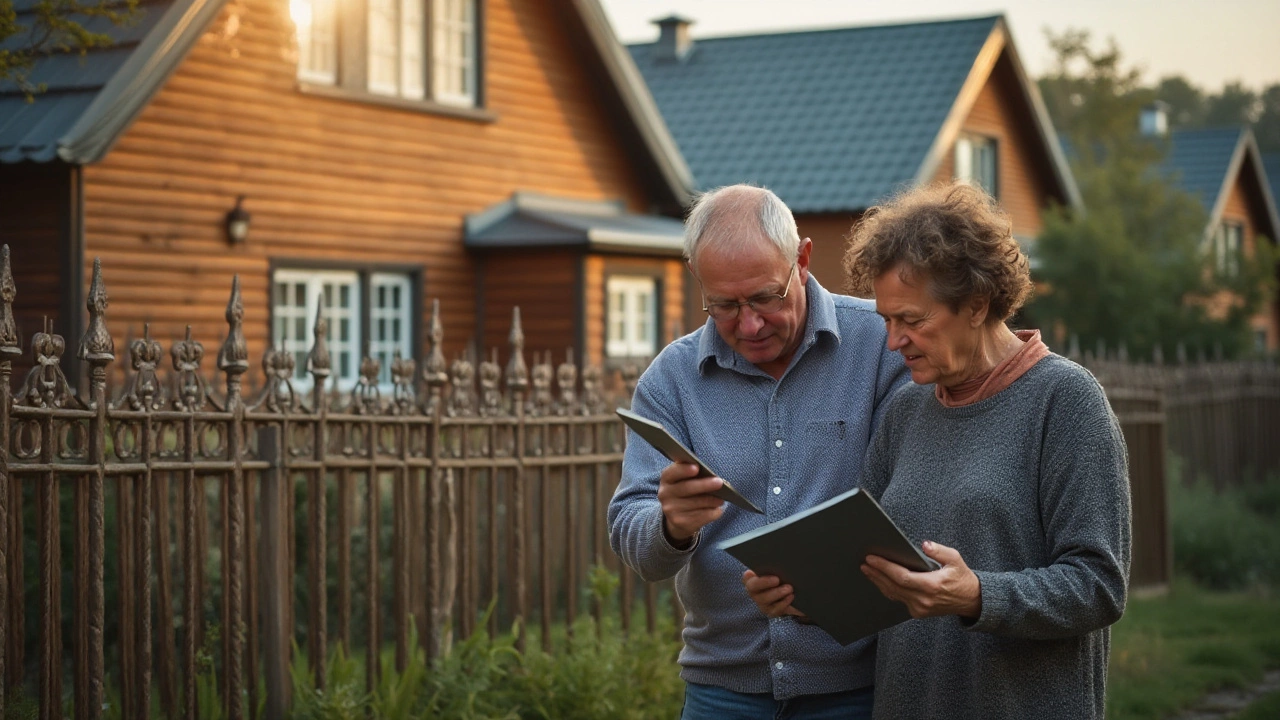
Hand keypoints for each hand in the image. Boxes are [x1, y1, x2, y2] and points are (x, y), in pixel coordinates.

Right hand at [657, 462, 724, 543]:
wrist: (678, 516)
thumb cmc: (686, 492)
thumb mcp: (684, 480)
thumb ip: (692, 472)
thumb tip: (710, 473)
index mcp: (667, 479)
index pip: (672, 472)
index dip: (683, 470)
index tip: (697, 467)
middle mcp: (665, 494)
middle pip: (686, 488)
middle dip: (704, 485)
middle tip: (719, 482)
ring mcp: (671, 510)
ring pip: (696, 503)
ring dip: (712, 500)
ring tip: (722, 499)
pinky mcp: (681, 522)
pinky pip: (702, 516)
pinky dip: (713, 512)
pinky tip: (717, 509)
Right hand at [742, 570, 805, 618]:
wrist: (795, 593)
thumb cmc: (784, 576)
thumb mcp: (779, 570)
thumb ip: (774, 565)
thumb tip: (776, 553)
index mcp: (753, 579)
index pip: (746, 577)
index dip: (748, 575)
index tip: (753, 571)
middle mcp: (754, 592)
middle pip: (753, 588)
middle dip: (764, 583)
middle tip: (777, 579)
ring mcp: (762, 603)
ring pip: (764, 599)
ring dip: (777, 593)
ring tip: (789, 588)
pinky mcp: (772, 612)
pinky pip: (775, 609)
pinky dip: (784, 603)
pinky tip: (791, 597)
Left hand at [861, 541, 981, 619]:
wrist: (971, 601)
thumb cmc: (962, 577)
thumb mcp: (955, 559)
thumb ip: (939, 551)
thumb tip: (924, 544)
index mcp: (932, 585)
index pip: (902, 577)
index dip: (885, 568)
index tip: (872, 558)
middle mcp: (924, 600)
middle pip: (893, 586)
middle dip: (876, 573)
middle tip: (864, 562)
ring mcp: (920, 608)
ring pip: (893, 594)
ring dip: (879, 581)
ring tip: (867, 569)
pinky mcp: (918, 612)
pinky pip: (899, 599)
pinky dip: (888, 589)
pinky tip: (880, 580)